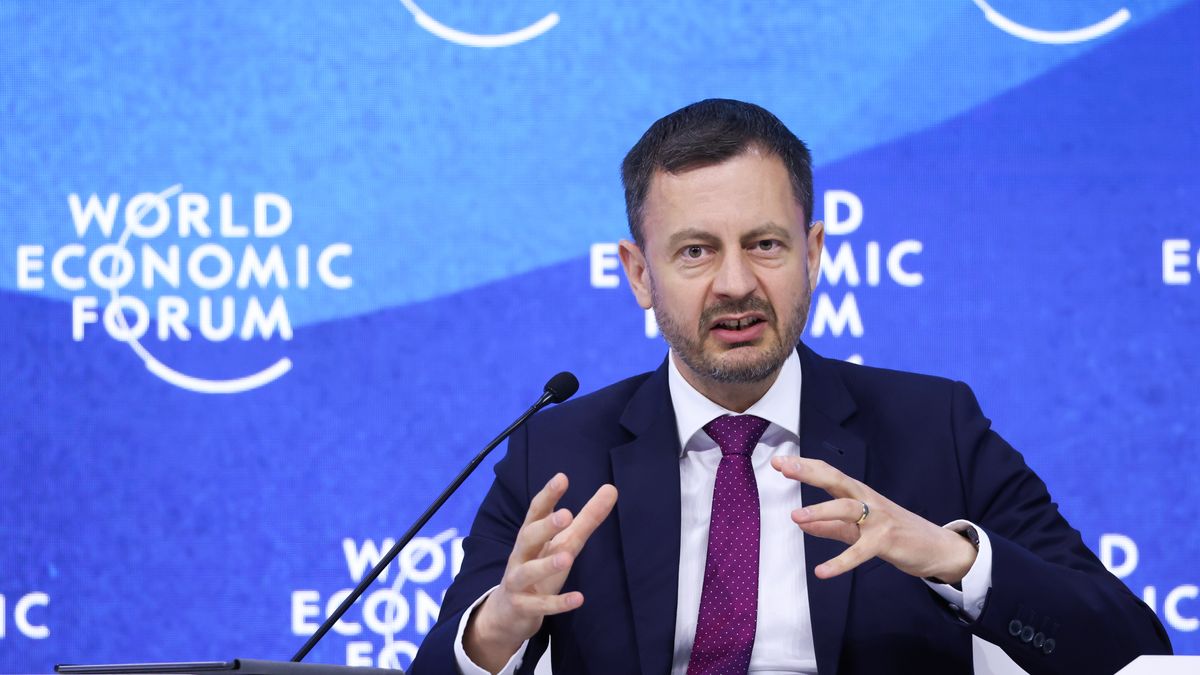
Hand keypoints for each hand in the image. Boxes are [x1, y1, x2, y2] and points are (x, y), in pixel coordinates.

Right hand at [464, 473, 617, 671]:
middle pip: (528, 537)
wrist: (508, 612)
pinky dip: (557, 603)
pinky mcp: (522, 606)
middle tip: (565, 515)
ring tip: (567, 557)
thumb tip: (611, 489)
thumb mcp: (564, 542)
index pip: (536, 512)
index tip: (562, 478)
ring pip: (527, 571)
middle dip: (545, 526)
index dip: (548, 496)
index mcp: (531, 536)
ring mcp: (518, 582)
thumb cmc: (539, 567)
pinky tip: (579, 599)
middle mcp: (521, 555)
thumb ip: (586, 518)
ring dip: (546, 565)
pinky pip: (539, 606)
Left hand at [770, 456, 976, 582]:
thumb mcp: (858, 529)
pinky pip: (860, 551)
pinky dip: (840, 562)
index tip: (779, 462)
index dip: (805, 467)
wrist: (936, 547)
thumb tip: (803, 523)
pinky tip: (822, 571)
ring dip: (821, 511)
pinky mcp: (886, 541)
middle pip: (836, 480)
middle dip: (810, 472)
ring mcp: (878, 519)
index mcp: (859, 494)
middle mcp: (867, 500)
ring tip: (795, 516)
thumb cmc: (896, 533)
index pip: (829, 474)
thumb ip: (830, 527)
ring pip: (847, 509)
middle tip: (784, 467)